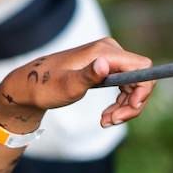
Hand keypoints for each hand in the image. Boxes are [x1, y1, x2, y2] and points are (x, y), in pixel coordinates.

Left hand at [0, 37, 155, 128]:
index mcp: (105, 51)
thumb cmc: (45, 86)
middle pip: (140, 78)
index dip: (143, 90)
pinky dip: (119, 103)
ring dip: (125, 107)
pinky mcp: (104, 67)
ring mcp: (107, 59)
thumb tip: (105, 64)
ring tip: (106, 121)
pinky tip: (106, 117)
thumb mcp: (67, 86)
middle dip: (132, 103)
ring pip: (134, 85)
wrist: (29, 85)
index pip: (142, 68)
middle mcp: (109, 51)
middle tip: (112, 121)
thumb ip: (88, 76)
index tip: (129, 109)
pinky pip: (124, 86)